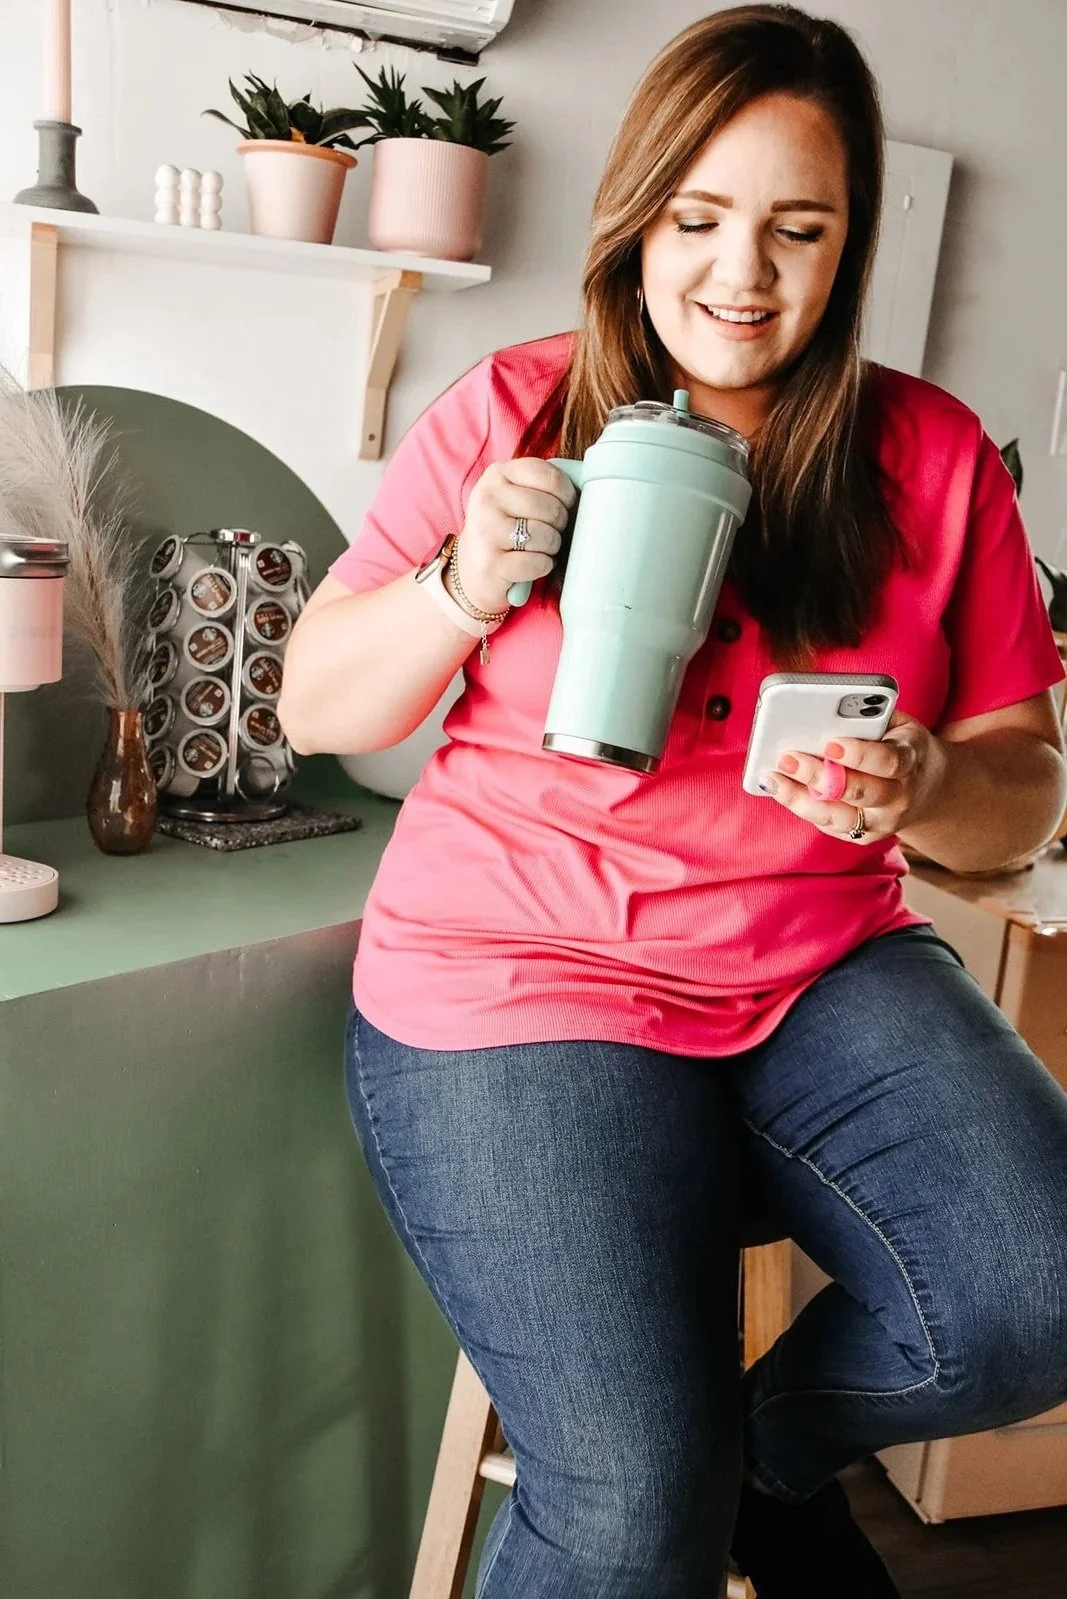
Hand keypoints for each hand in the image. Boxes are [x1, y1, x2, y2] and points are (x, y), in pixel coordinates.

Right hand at [446, 457, 576, 614]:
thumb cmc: (504, 531)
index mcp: (497, 474)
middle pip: (551, 508)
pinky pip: (538, 562)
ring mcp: (486, 530)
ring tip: (539, 549)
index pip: (550, 476)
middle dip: (559, 525)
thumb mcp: (514, 497)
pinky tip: (532, 564)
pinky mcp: (490, 563)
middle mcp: (487, 498)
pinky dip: (543, 566)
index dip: (567, 494)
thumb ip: (541, 486)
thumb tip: (588, 491)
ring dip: (552, 547)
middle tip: (549, 532)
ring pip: (546, 535)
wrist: (471, 572)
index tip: (566, 506)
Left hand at [758, 709, 948, 843]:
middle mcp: (899, 796)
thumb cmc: (900, 744)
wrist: (929, 788)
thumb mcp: (898, 724)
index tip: (830, 744)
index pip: (888, 760)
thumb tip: (822, 709)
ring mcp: (882, 821)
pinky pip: (829, 825)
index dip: (859, 754)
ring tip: (772, 779)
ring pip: (837, 816)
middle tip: (786, 758)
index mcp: (911, 760)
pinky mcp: (864, 836)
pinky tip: (780, 790)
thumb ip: (868, 716)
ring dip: (800, 798)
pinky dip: (802, 807)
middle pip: (858, 791)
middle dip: (818, 775)